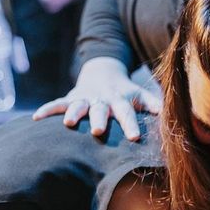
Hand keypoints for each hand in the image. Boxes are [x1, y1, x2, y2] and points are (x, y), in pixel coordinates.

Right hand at [33, 56, 161, 139]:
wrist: (102, 71)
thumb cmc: (126, 92)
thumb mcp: (140, 95)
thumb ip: (154, 105)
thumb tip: (174, 118)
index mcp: (121, 100)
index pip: (127, 113)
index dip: (131, 124)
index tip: (134, 137)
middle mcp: (102, 98)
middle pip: (102, 109)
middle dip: (99, 119)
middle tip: (99, 131)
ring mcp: (85, 97)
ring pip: (79, 105)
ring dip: (74, 113)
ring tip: (69, 124)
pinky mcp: (71, 97)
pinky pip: (57, 104)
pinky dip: (47, 110)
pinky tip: (35, 119)